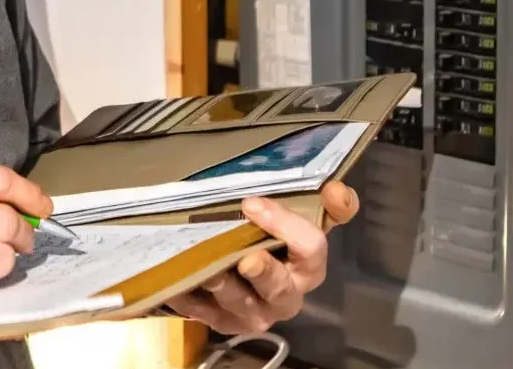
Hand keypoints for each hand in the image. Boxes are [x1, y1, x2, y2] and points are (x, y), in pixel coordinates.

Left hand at [163, 181, 358, 333]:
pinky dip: (188, 297)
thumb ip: (326, 205)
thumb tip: (337, 190)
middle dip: (262, 271)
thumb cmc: (276, 241)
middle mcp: (285, 296)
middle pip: (278, 286)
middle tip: (244, 257)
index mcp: (308, 268)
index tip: (252, 203)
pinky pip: (202, 313)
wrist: (249, 276)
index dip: (286, 225)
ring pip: (239, 303)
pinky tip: (174, 282)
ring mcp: (253, 314)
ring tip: (206, 268)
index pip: (311, 248)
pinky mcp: (222, 322)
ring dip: (222, 284)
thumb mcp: (301, 220)